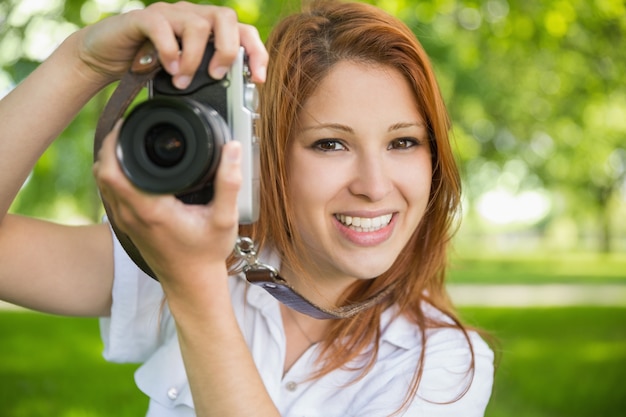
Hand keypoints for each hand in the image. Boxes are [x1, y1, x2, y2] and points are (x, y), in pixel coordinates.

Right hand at [76, 2, 266, 87]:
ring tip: (183, 81)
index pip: (243, 31)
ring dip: (194, 59)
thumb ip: (207, 79)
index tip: (259, 78)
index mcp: (208, 29)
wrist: (104, 55)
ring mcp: (169, 14)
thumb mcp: (185, 75)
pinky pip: (163, 27)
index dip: (256, 52)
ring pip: (197, 24)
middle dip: (227, 50)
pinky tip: (167, 68)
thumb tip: (236, 102)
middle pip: (226, 18)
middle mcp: (193, 15)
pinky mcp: (143, 18)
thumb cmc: (148, 66)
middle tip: (216, 75)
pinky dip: (170, 51)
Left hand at [93, 121, 241, 288]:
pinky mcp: (128, 226)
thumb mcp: (225, 219)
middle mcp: (131, 215)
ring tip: (129, 142)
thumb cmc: (207, 254)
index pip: (113, 170)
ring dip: (110, 160)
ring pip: (102, 183)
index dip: (113, 142)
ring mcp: (126, 222)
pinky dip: (114, 176)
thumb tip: (233, 149)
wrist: (192, 284)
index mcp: (151, 209)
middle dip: (110, 145)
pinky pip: (110, 194)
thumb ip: (230, 183)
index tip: (128, 123)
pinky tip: (133, 167)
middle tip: (129, 127)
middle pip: (102, 172)